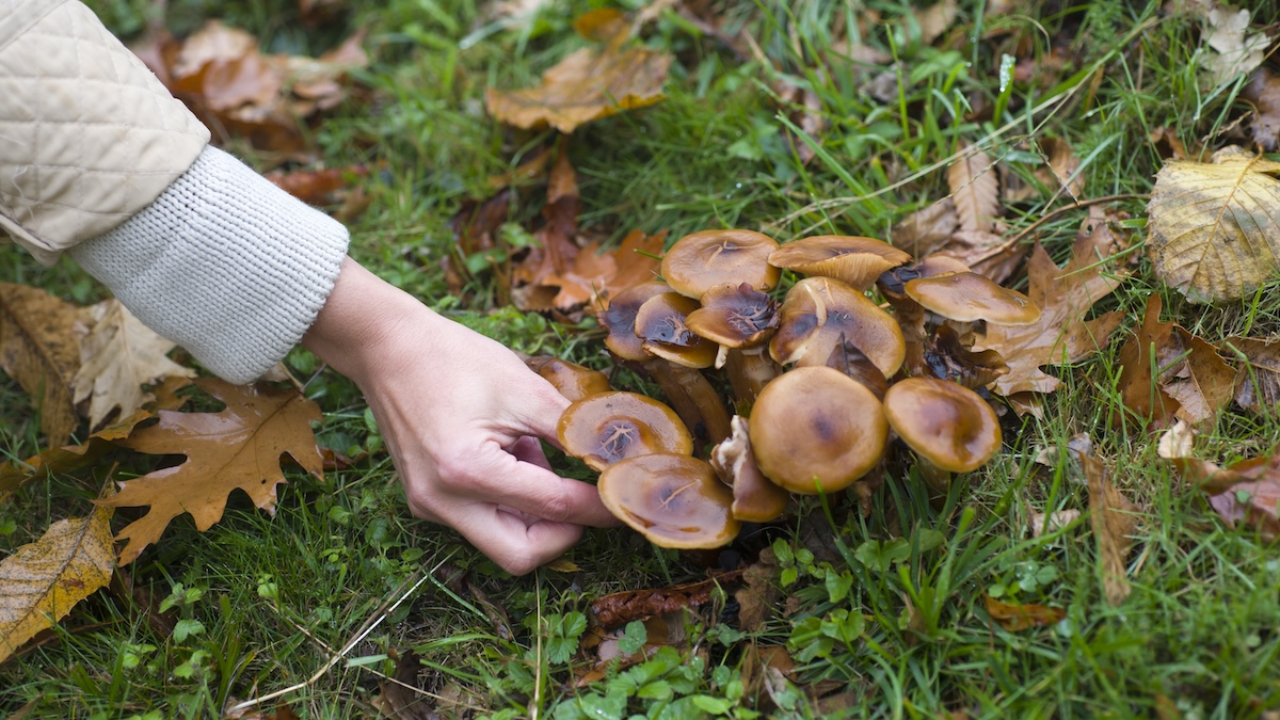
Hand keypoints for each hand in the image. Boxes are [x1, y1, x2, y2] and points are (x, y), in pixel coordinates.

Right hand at [302, 258, 617, 573]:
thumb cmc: (455, 358)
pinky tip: (509, 455)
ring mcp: (428, 506)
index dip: (598, 505)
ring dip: (535, 515)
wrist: (388, 347)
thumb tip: (617, 460)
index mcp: (467, 470)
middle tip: (590, 499)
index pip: (552, 507)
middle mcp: (442, 501)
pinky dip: (508, 502)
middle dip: (563, 533)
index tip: (628, 497)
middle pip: (521, 554)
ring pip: (500, 542)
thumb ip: (573, 431)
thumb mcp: (524, 388)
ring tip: (534, 455)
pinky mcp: (424, 501)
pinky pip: (479, 522)